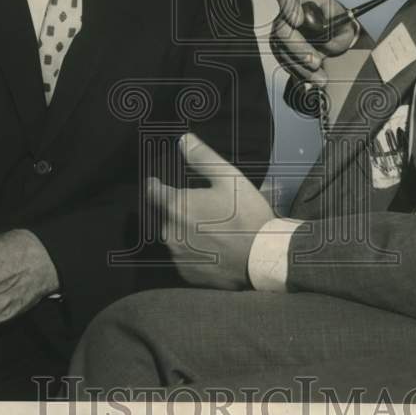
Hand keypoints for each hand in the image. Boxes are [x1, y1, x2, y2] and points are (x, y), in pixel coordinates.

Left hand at [148, 133, 275, 289]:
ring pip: (175, 238)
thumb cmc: (246, 215)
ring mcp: (178, 256)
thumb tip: (183, 140)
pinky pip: (185, 258)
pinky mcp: (188, 274)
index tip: (156, 183)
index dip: (155, 185)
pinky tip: (214, 248)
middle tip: (203, 210)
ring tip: (212, 230)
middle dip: (179, 211)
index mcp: (177, 206)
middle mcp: (170, 232)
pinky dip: (194, 251)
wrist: (262, 257)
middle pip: (166, 216)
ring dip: (186, 232)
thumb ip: (202, 157)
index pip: (153, 192)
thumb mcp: (229, 178)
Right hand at [271, 0, 358, 86]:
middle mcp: (286, 15)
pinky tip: (315, 80)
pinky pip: (286, 64)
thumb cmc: (338, 22)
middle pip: (282, 29)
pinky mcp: (282, 52)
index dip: (288, 8)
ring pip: (282, 50)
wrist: (335, 38)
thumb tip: (326, 28)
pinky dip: (301, 74)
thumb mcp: (344, 18)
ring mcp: (281, 34)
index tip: (298, 21)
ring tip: (321, 77)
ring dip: (302, 66)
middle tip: (316, 61)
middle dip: (299, 48)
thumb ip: (337, 19)